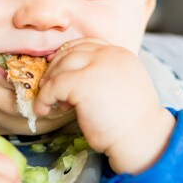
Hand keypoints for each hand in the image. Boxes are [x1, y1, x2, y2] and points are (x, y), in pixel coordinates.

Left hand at [34, 38, 175, 174]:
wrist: (140, 138)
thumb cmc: (131, 121)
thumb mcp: (122, 86)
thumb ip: (104, 75)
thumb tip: (73, 77)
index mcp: (121, 54)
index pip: (88, 44)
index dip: (68, 53)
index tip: (56, 64)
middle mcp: (109, 55)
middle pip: (72, 52)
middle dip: (55, 68)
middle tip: (47, 85)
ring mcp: (96, 66)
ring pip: (61, 67)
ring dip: (49, 84)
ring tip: (49, 101)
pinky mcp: (82, 83)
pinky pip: (54, 86)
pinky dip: (44, 97)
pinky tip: (43, 109)